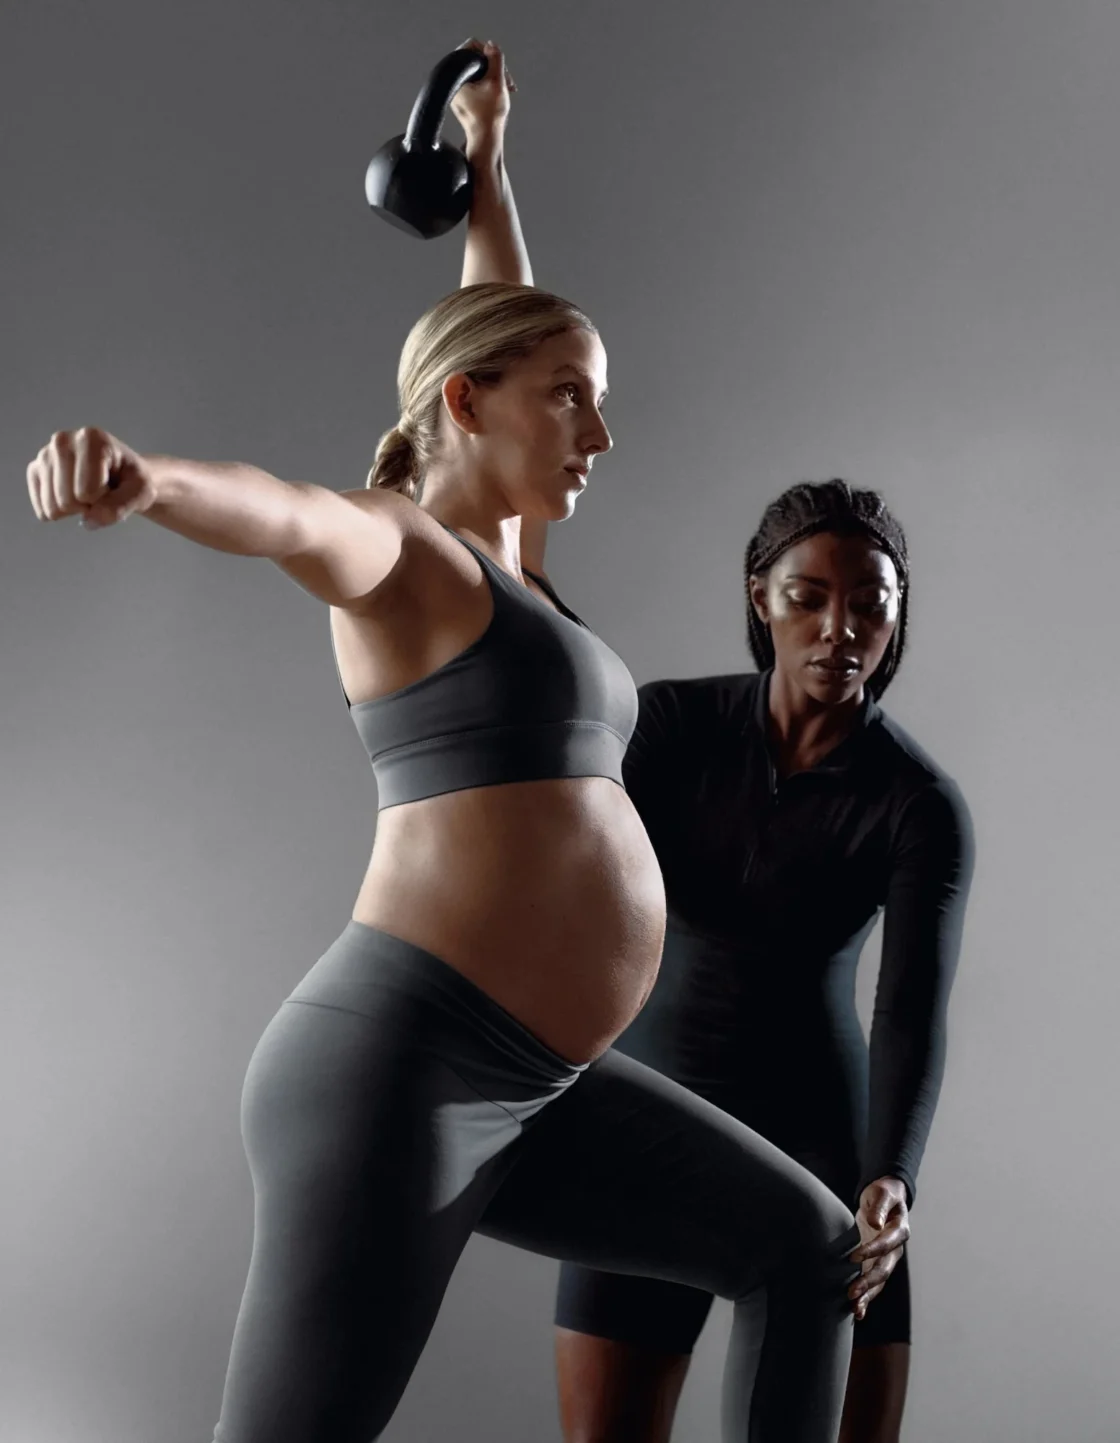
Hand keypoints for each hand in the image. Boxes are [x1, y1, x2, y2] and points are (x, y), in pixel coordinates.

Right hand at [27, 428, 157, 529]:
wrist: (121, 475)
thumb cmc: (131, 480)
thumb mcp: (141, 492)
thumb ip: (120, 507)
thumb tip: (87, 520)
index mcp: (91, 438)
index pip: (88, 492)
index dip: (105, 499)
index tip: (113, 485)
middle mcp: (62, 440)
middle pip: (67, 501)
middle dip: (88, 506)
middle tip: (101, 492)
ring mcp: (45, 455)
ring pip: (53, 508)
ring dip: (74, 510)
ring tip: (88, 492)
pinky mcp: (35, 470)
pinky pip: (43, 510)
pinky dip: (61, 513)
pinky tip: (73, 495)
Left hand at [450, 39, 515, 145]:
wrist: (486, 141)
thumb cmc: (490, 114)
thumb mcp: (497, 81)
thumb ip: (496, 59)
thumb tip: (491, 45)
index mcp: (457, 75)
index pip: (470, 47)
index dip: (488, 53)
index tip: (499, 66)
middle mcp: (454, 82)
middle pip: (475, 61)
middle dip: (494, 68)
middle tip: (508, 82)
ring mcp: (458, 92)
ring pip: (478, 74)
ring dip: (494, 78)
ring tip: (507, 90)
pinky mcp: (463, 101)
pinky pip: (477, 86)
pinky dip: (489, 88)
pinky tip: (499, 97)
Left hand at [847, 1177, 910, 1321]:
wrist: (886, 1198)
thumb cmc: (883, 1192)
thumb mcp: (882, 1193)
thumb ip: (879, 1206)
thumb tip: (875, 1223)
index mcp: (900, 1230)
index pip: (886, 1243)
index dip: (871, 1250)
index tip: (853, 1257)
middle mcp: (895, 1248)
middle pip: (884, 1268)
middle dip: (868, 1281)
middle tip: (851, 1291)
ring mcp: (887, 1258)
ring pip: (879, 1281)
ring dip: (867, 1295)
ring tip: (855, 1308)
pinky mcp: (877, 1263)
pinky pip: (874, 1283)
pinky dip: (867, 1297)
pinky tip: (857, 1311)